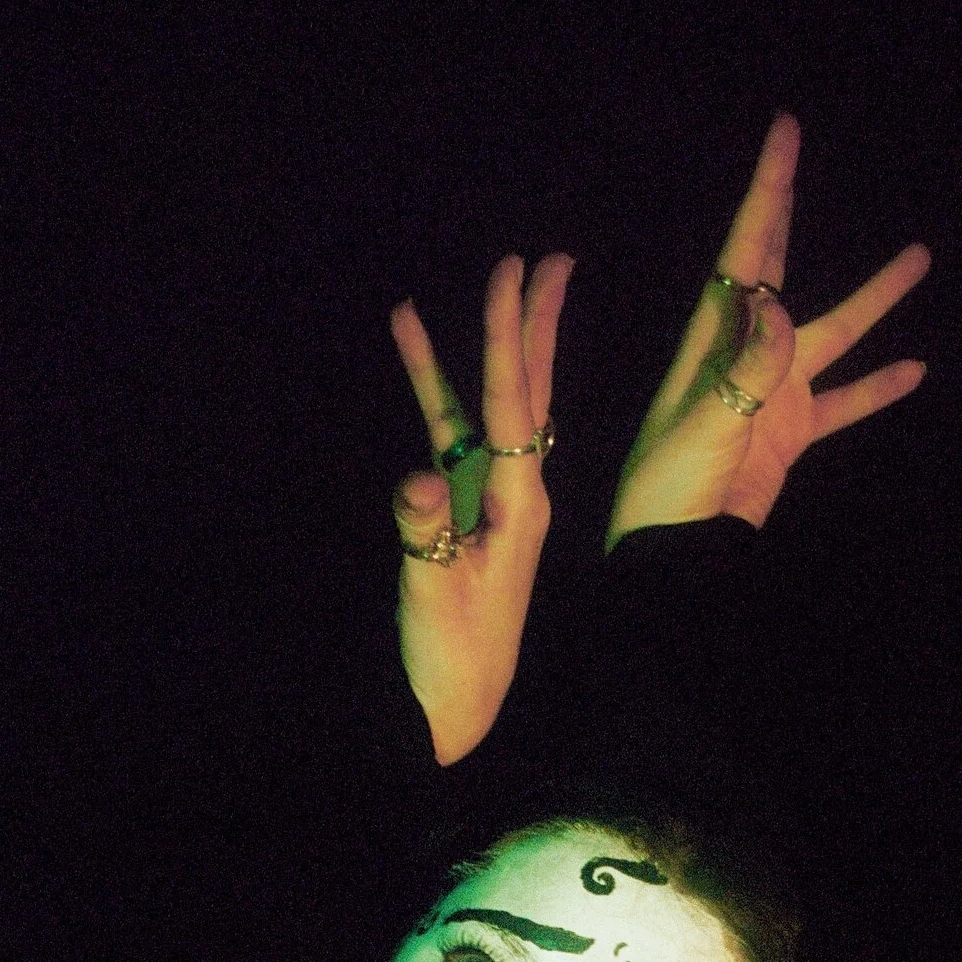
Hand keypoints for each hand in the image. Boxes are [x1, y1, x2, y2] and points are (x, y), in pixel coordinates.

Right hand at [390, 252, 573, 765]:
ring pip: (491, 402)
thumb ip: (426, 534)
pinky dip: (436, 388)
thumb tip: (420, 478)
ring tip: (489, 278)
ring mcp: (492, 496)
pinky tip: (415, 346)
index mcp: (521, 503)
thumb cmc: (453, 655)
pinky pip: (453, 433)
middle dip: (533, 323)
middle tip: (545, 259)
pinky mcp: (468, 508)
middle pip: (527, 388)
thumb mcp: (433, 592)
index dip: (510, 336)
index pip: (516, 403)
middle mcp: (517, 489)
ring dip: (486, 344)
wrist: (462, 702)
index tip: (517, 277)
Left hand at [605, 114, 929, 551]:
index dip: (766, 192)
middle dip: (786, 207)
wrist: (672, 554)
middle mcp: (743, 357)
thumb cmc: (668, 491)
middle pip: (774, 267)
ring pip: (831, 334)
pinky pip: (842, 404)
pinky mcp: (789, 437)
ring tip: (918, 257)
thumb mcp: (704, 426)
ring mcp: (770, 395)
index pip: (744, 253)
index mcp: (712, 344)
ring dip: (873, 300)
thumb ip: (747, 369)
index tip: (782, 134)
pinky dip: (877, 388)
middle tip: (793, 146)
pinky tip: (914, 369)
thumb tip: (778, 304)